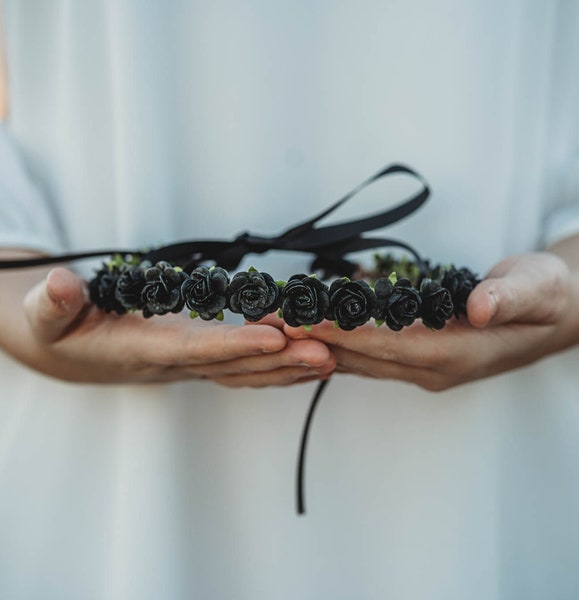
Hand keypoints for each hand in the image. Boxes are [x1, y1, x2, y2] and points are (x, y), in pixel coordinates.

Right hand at [1, 263, 334, 386]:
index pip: (196, 348)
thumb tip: (59, 286)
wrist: (71, 352)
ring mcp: (193, 362)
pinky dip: (278, 364)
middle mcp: (176, 362)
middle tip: (330, 350)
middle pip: (236, 365)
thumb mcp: (44, 315)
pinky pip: (245, 365)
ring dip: (290, 366)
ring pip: (247, 370)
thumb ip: (52, 304)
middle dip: (282, 360)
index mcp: (144, 350)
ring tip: (334, 357)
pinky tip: (307, 359)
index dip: (236, 344)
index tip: (276, 336)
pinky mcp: (201, 356)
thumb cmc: (59, 330)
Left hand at [284, 250, 578, 390]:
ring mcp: (424, 368)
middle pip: (363, 356)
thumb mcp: (537, 289)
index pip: (389, 344)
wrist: (551, 317)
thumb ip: (508, 298)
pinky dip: (338, 342)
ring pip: (361, 359)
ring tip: (275, 324)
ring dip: (318, 342)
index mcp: (458, 354)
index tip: (302, 319)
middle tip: (267, 320)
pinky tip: (311, 330)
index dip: (344, 331)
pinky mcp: (418, 360)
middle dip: (314, 338)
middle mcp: (434, 369)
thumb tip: (476, 308)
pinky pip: (369, 356)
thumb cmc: (544, 299)